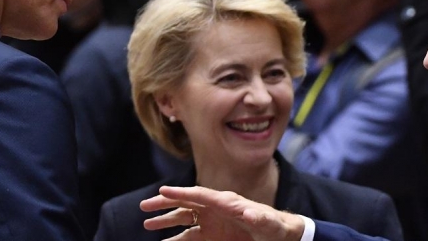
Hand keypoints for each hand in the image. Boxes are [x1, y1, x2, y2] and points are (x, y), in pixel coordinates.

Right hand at [141, 186, 304, 240]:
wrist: (282, 236)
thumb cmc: (276, 228)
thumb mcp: (270, 224)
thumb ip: (260, 218)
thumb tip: (248, 211)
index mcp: (227, 202)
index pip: (200, 195)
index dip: (181, 193)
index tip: (162, 191)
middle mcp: (216, 209)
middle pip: (186, 203)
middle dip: (165, 204)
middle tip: (145, 207)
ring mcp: (213, 222)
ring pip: (184, 219)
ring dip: (166, 221)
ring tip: (147, 224)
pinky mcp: (213, 236)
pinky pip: (190, 237)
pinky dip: (176, 239)